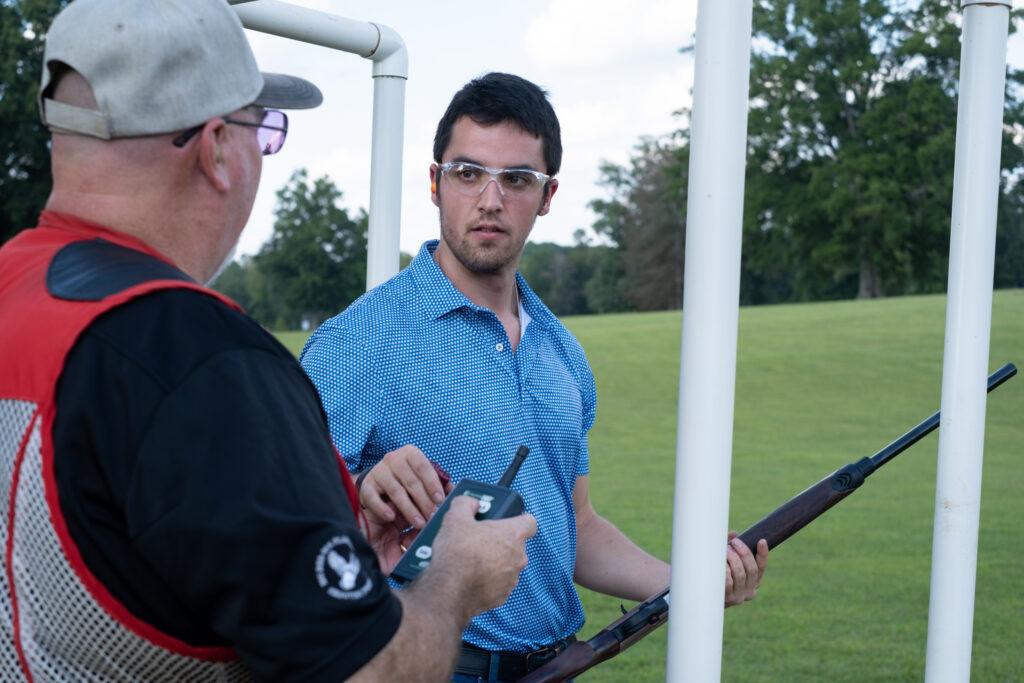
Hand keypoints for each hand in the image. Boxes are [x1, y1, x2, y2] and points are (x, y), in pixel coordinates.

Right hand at [359, 445, 451, 528]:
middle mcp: (393, 459)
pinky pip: (374, 498)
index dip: (432, 483)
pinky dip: (382, 508)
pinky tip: (391, 517)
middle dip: (424, 501)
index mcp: (410, 454)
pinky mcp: (366, 486)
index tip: (440, 500)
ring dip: (409, 509)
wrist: (379, 481)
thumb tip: (453, 491)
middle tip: (432, 516)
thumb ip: (436, 483)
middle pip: (411, 481)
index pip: (423, 466)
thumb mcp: (421, 477)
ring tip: (419, 523)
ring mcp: (378, 472)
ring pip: (396, 491)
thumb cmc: (406, 480)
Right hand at [427, 495, 536, 618]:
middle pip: (514, 544)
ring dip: (494, 561)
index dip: (518, 518)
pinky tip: (470, 576)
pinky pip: (498, 583)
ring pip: (506, 564)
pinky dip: (488, 579)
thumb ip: (466, 503)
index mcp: (513, 535)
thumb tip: (471, 503)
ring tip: (471, 559)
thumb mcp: (455, 517)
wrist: (449, 591)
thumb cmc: (457, 553)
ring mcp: (511, 579)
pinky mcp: (502, 596)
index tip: (505, 519)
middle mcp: (518, 557)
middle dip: (499, 541)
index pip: (529, 522)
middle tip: (478, 538)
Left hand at [724, 533, 767, 606]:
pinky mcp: (727, 599)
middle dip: (744, 552)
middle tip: (734, 542)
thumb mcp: (727, 562)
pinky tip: (720, 562)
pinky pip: (728, 581)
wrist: (706, 599)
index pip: (761, 567)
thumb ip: (731, 548)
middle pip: (751, 569)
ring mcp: (739, 596)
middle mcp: (750, 591)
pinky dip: (725, 570)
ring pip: (740, 574)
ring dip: (733, 559)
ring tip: (725, 549)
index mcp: (754, 582)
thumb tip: (733, 534)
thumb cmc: (718, 576)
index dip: (763, 554)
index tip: (761, 541)